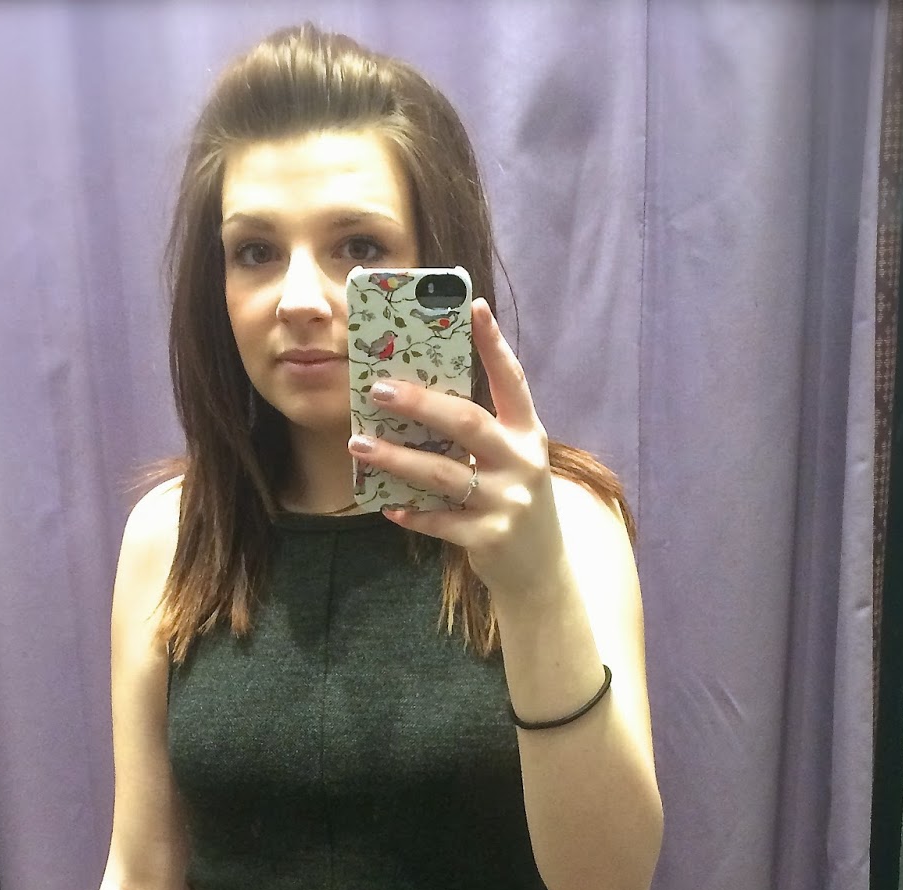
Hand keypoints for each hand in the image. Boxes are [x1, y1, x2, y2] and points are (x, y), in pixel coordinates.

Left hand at [348, 299, 566, 604]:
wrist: (542, 569)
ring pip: (444, 473)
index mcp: (527, 434)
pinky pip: (440, 521)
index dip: (494, 344)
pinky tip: (388, 506)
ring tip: (360, 444)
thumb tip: (417, 398)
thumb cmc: (514, 500)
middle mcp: (522, 463)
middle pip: (467, 422)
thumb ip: (481, 432)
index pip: (513, 381)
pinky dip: (411, 513)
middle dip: (420, 403)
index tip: (474, 307)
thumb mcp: (512, 460)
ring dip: (397, 458)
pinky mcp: (489, 537)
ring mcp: (507, 502)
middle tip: (377, 389)